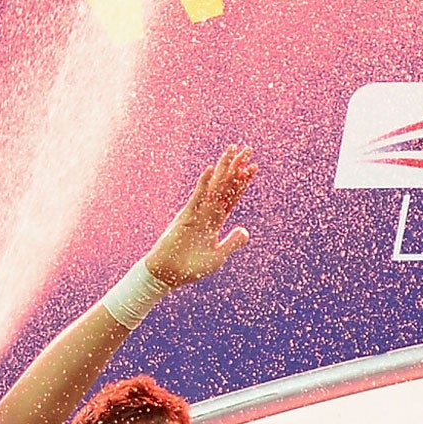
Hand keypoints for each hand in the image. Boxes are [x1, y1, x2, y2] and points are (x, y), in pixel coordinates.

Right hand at [143, 146, 254, 287]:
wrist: (169, 274)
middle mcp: (206, 212)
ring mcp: (197, 212)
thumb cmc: (191, 267)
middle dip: (236, 167)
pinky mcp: (186, 217)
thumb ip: (232, 242)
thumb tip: (245, 231)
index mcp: (214, 221)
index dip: (242, 182)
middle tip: (247, 149)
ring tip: (233, 151)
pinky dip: (204, 185)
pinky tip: (211, 171)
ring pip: (214, 187)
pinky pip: (197, 198)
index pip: (232, 197)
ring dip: (224, 169)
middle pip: (225, 185)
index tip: (252, 167)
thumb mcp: (217, 256)